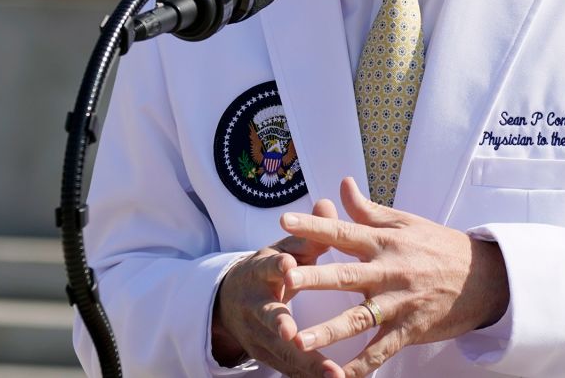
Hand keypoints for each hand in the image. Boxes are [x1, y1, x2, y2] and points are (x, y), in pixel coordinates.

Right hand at [212, 197, 344, 376]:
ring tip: (332, 374)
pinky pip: (292, 370)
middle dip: (280, 328)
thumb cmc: (269, 270)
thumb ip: (307, 234)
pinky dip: (310, 377)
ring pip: (282, 352)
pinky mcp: (269, 357)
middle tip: (293, 335)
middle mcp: (256, 307)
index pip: (266, 268)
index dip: (276, 267)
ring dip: (306, 364)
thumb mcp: (282, 249)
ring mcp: (260, 335)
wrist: (231, 303)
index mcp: (259, 274)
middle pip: (268, 318)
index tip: (287, 265)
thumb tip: (327, 204)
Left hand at [279, 177, 509, 377]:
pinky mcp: (410, 329)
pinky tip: (338, 377)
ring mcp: (399, 303)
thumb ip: (368, 210)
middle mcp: (388, 271)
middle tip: (285, 280)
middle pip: (345, 275)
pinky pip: (381, 350)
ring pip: (358, 318)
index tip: (285, 219)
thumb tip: (342, 184)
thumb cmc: (440, 247)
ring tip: (299, 341)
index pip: (344, 231)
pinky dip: (361, 366)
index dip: (315, 225)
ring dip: (328, 331)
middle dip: (315, 278)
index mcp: (384, 242)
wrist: (485, 277)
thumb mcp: (406, 223)